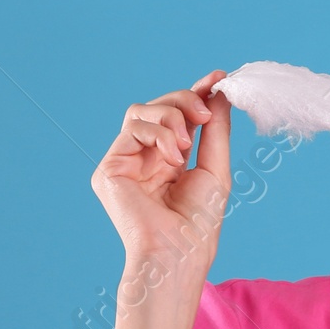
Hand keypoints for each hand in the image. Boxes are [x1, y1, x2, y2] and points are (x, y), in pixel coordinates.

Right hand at [91, 69, 232, 279]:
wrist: (180, 251)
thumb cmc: (199, 221)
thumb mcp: (215, 167)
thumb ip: (215, 129)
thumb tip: (219, 91)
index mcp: (171, 158)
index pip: (180, 116)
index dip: (197, 93)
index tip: (218, 77)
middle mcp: (146, 157)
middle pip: (160, 105)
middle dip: (186, 100)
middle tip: (204, 113)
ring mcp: (125, 161)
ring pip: (142, 110)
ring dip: (172, 118)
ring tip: (185, 147)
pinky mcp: (110, 167)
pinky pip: (132, 128)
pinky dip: (158, 134)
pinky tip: (172, 158)